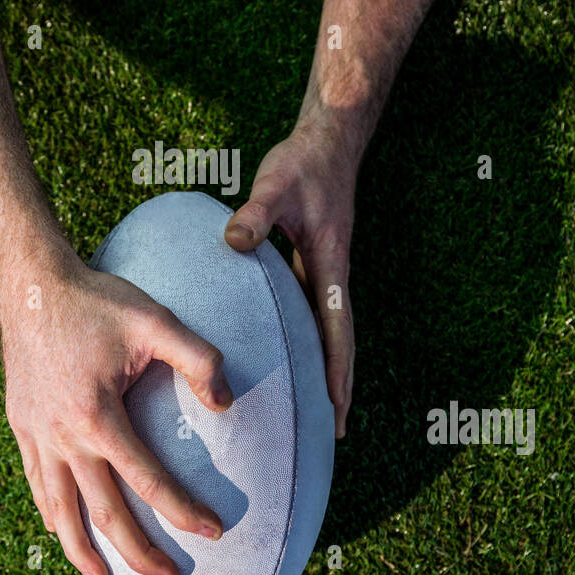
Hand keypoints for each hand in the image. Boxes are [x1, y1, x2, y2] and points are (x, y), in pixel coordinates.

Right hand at [0, 258, 232, 574]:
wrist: (31, 286)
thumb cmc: (98, 301)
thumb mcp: (155, 320)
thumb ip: (199, 359)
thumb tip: (226, 404)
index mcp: (98, 416)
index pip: (148, 480)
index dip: (183, 511)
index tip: (215, 531)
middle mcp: (63, 436)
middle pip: (105, 512)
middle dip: (140, 553)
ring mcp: (37, 435)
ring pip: (61, 512)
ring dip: (84, 553)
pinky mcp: (21, 427)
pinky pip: (37, 485)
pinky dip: (53, 517)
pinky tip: (65, 534)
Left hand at [224, 123, 355, 436]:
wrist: (328, 142)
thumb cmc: (303, 163)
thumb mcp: (276, 184)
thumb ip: (256, 213)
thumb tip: (234, 242)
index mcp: (329, 265)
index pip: (338, 329)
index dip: (338, 371)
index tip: (337, 409)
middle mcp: (332, 276)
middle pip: (340, 344)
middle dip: (339, 387)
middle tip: (334, 432)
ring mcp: (324, 272)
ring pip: (328, 332)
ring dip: (326, 369)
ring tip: (316, 410)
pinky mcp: (313, 263)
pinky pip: (313, 313)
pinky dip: (309, 341)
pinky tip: (290, 356)